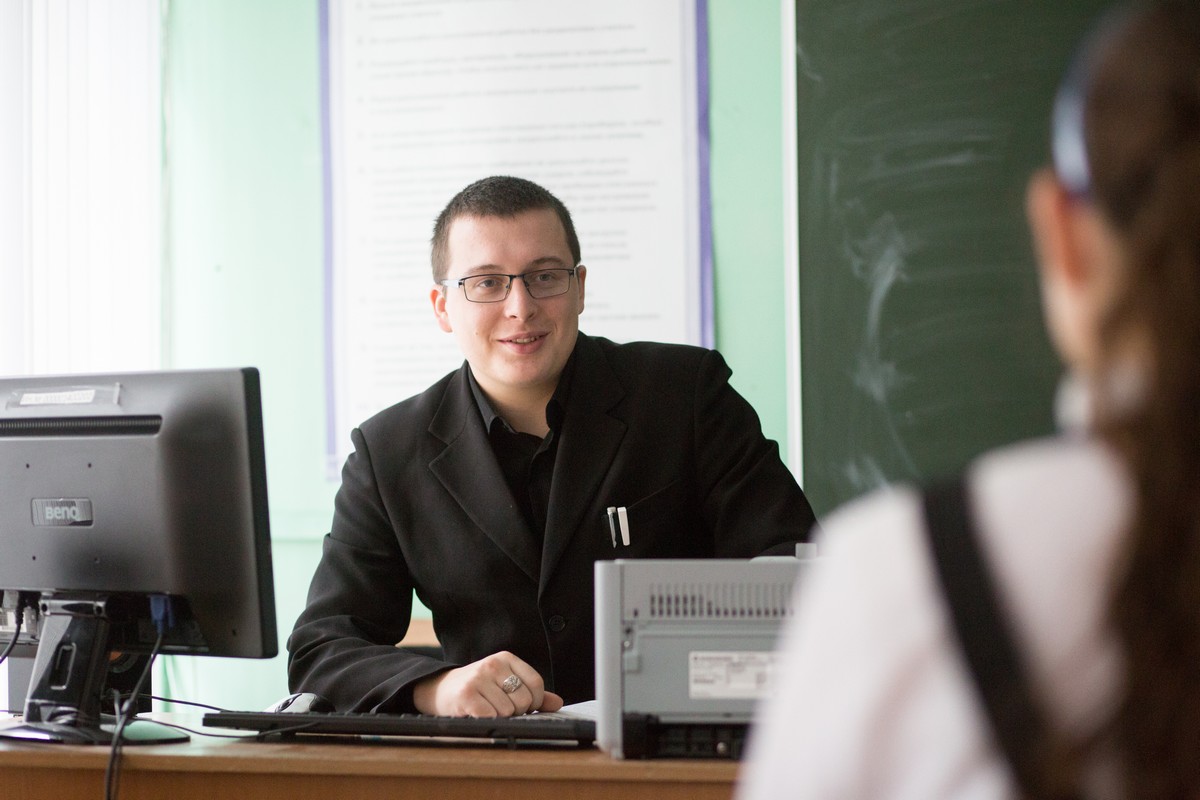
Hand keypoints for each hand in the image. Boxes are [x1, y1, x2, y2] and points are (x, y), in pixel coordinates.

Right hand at [412, 651, 563, 716]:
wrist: (440, 689)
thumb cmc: (478, 688)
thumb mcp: (505, 683)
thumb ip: (532, 692)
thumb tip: (557, 703)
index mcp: (506, 658)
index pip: (536, 683)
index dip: (535, 702)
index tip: (525, 707)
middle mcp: (493, 664)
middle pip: (524, 700)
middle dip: (517, 712)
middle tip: (502, 709)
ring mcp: (479, 679)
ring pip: (508, 711)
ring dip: (500, 718)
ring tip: (488, 710)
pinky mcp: (466, 696)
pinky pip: (490, 717)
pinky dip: (488, 721)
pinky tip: (479, 714)